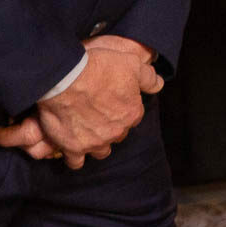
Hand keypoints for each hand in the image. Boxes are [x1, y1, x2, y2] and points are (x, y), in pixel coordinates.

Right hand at [0, 36, 161, 166]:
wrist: (66, 77)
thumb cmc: (100, 68)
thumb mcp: (132, 64)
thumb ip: (148, 77)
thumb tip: (159, 84)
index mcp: (132, 113)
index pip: (133, 117)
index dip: (122, 110)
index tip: (112, 103)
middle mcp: (117, 131)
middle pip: (117, 134)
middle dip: (110, 128)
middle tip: (96, 116)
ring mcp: (96, 142)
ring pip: (100, 151)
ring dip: (96, 144)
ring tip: (85, 133)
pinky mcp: (74, 148)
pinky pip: (76, 162)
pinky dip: (74, 156)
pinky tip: (71, 147)